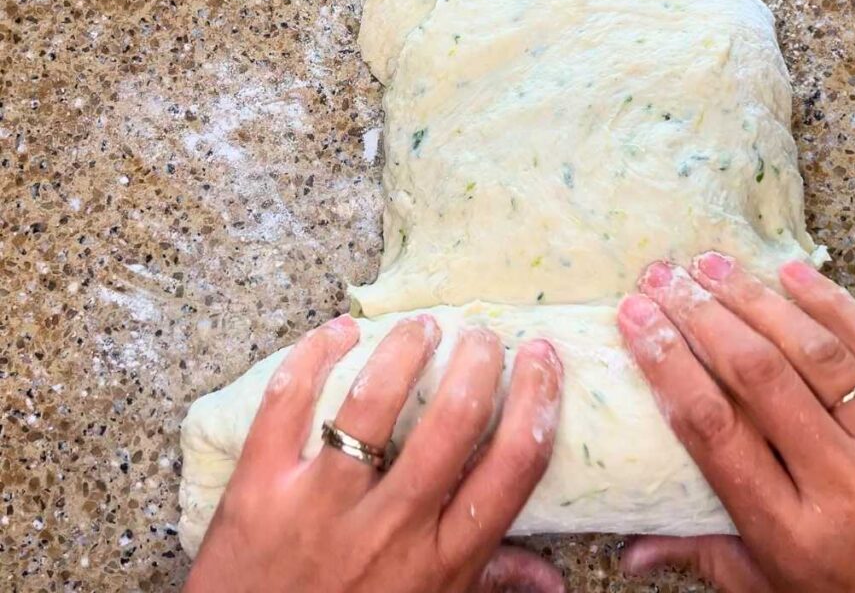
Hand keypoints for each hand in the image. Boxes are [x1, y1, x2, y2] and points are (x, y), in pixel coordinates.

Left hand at [184, 314, 564, 592]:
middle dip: (476, 361)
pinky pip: (285, 403)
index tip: (541, 358)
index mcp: (443, 556)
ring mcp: (320, 506)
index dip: (538, 399)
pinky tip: (338, 332)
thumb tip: (556, 580)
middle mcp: (389, 528)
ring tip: (420, 325)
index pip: (513, 466)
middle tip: (480, 333)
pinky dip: (313, 356)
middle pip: (452, 422)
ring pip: (371, 403)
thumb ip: (493, 582)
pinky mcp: (259, 488)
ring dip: (403, 349)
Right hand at [616, 253, 854, 592]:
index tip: (634, 320)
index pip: (713, 430)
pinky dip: (835, 305)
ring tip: (711, 264)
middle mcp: (844, 484)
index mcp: (794, 533)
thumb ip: (712, 559)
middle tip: (661, 278)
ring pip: (816, 354)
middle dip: (700, 317)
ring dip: (756, 300)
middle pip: (757, 378)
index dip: (666, 364)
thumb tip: (633, 549)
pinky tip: (793, 274)